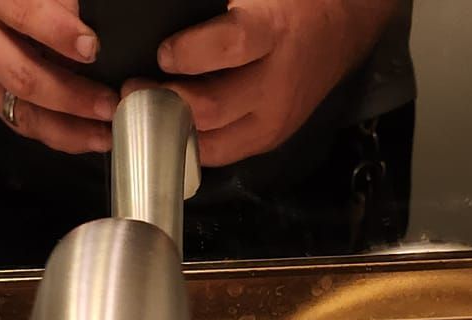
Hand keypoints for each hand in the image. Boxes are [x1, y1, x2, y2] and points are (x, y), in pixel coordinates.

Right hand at [0, 0, 116, 153]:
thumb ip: (64, 6)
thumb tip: (88, 42)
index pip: (25, 17)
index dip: (59, 34)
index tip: (92, 49)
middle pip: (22, 77)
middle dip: (70, 97)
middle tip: (107, 105)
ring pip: (24, 112)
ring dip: (69, 129)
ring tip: (103, 135)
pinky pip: (26, 125)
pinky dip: (61, 135)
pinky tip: (88, 137)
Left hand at [156, 0, 393, 166]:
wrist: (338, 30)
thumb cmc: (290, 4)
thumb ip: (215, 14)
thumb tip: (164, 19)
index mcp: (275, 34)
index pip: (230, 47)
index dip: (190, 53)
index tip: (163, 53)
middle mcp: (275, 85)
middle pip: (212, 108)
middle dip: (165, 101)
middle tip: (132, 89)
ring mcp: (273, 121)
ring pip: (211, 142)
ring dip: (170, 130)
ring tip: (143, 112)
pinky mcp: (268, 140)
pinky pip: (220, 153)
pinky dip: (190, 144)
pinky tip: (168, 128)